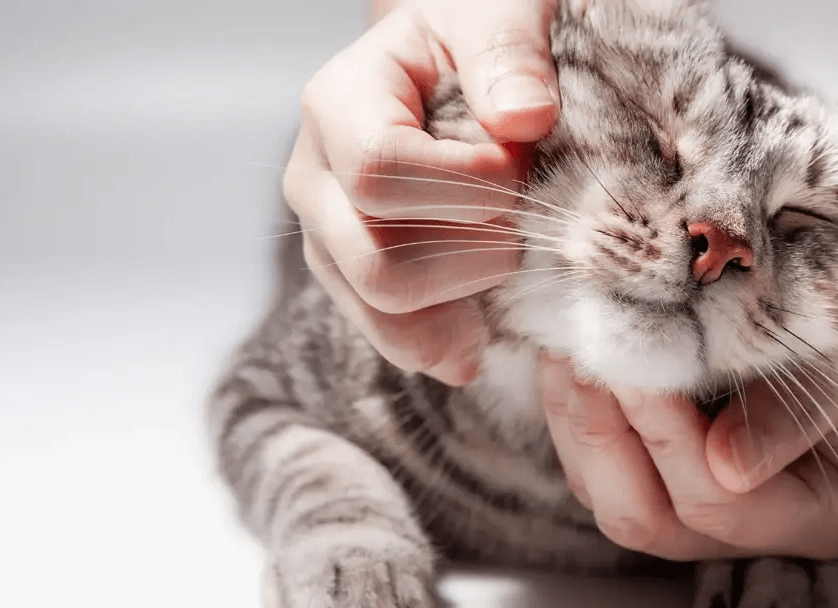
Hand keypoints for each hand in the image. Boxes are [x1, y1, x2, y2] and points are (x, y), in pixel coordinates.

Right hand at [282, 0, 563, 385]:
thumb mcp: (495, 11)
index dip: (466, 187)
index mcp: (337, 102)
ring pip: (384, 309)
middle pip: (377, 262)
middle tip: (522, 219)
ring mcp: (327, 236)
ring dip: (465, 298)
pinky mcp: (351, 277)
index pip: (379, 172)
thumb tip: (524, 119)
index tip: (521, 167)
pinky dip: (443, 344)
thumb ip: (507, 50)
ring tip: (510, 257)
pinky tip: (482, 337)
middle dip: (472, 255)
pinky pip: (391, 336)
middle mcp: (313, 177)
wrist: (451, 66)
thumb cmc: (475, 34)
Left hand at [537, 243, 837, 560]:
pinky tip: (568, 349)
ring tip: (563, 341)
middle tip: (579, 351)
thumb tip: (725, 465)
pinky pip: (596, 456)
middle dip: (600, 431)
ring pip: (605, 490)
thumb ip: (795, 413)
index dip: (665, 434)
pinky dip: (574, 405)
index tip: (632, 358)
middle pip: (644, 517)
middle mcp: (748, 526)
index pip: (717, 502)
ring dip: (574, 416)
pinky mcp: (658, 462)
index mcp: (816, 515)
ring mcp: (695, 498)